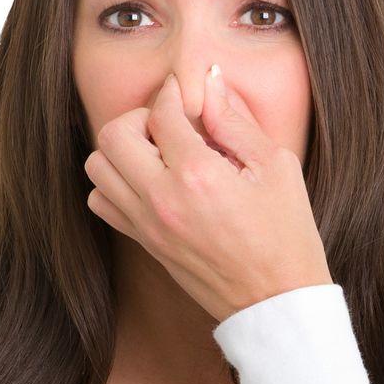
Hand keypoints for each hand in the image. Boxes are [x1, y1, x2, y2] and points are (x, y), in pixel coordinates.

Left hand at [83, 63, 332, 322]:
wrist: (276, 301)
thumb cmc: (286, 234)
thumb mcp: (275, 167)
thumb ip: (235, 121)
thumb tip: (211, 81)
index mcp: (198, 176)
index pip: (160, 114)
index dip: (171, 92)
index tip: (183, 91)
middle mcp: (161, 200)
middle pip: (113, 135)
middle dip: (139, 118)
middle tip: (170, 125)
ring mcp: (146, 225)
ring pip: (97, 167)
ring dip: (121, 149)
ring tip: (158, 153)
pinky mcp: (143, 242)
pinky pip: (101, 201)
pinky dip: (114, 183)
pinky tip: (149, 181)